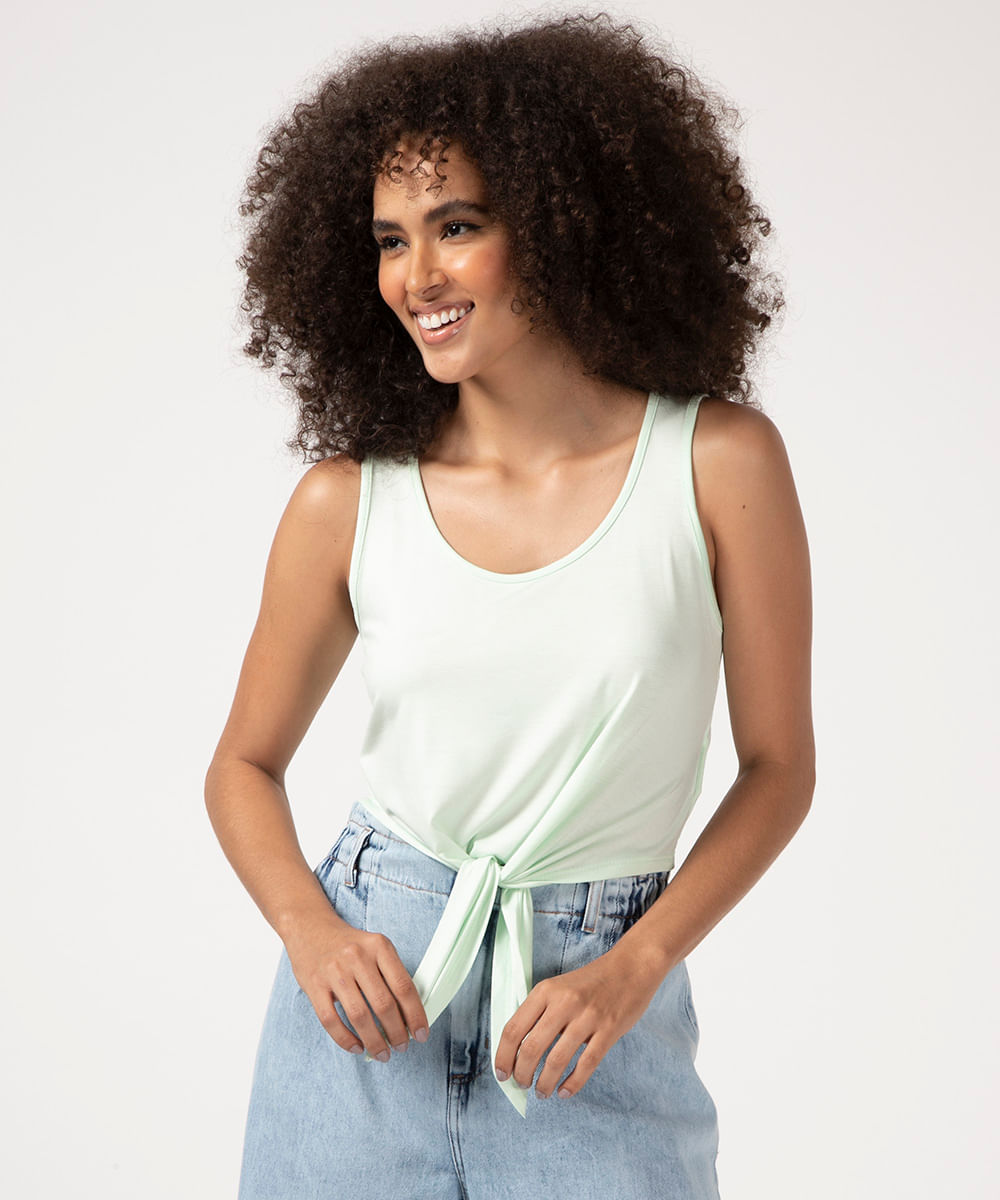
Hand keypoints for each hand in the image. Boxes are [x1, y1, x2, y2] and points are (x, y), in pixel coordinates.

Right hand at [283, 910, 429, 1060]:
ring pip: (359, 1016)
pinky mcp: (314, 985)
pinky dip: (346, 1039)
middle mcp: (358, 957)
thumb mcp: (375, 947)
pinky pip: (331, 1020)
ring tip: (383, 1053)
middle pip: (383, 1004)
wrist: (310, 927)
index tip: (420, 1034)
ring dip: (374, 1041)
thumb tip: (409, 1014)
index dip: (415, 1015)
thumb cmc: (349, 943)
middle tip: (402, 1047)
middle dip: (396, 1033)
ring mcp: (334, 971)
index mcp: (379, 946)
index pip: (404, 986)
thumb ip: (391, 974)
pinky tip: (357, 1047)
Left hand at [493, 941, 664, 1099]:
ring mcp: (587, 1017)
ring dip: (544, 1083)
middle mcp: (564, 1003)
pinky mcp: (609, 1030)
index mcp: (546, 991)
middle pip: (531, 1048)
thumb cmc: (592, 981)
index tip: (501, 1073)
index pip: (514, 1029)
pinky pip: (587, 1064)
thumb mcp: (559, 986)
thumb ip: (540, 1012)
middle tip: (522, 1084)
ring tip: (541, 1092)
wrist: (631, 967)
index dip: (503, 1056)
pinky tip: (564, 1092)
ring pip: (557, 1060)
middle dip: (522, 1073)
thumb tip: (519, 1049)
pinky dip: (572, 1083)